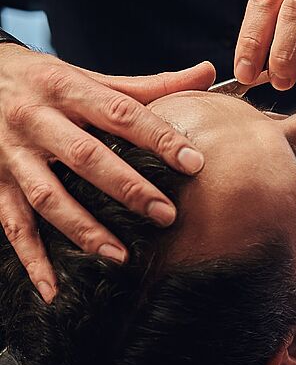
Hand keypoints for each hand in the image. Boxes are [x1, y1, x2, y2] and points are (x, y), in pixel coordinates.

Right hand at [0, 45, 215, 302]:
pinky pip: (13, 227)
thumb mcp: (89, 76)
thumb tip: (207, 73)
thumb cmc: (44, 81)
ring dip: (84, 229)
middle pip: (85, 157)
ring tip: (122, 256)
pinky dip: (32, 261)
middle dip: (127, 188)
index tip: (194, 162)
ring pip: (48, 196)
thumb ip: (148, 86)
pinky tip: (53, 292)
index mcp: (66, 88)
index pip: (120, 112)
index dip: (158, 138)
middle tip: (166, 215)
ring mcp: (11, 155)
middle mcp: (36, 120)